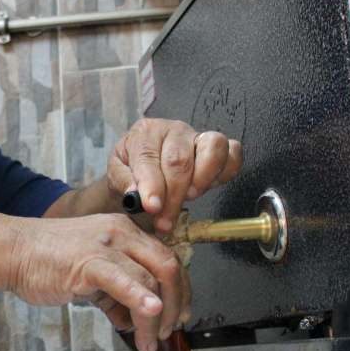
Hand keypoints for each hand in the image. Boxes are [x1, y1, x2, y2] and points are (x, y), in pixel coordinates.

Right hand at [7, 214, 186, 350]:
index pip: (166, 259)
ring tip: (149, 341)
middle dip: (175, 303)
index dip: (178, 290)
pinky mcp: (89, 262)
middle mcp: (122, 233)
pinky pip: (124, 281)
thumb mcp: (89, 274)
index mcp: (124, 232)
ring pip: (150, 279)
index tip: (177, 314)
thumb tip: (131, 318)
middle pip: (168, 267)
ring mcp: (107, 246)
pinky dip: (141, 299)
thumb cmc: (45, 261)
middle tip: (170, 330)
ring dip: (156, 317)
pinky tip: (148, 315)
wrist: (12, 251)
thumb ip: (114, 293)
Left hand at [108, 119, 242, 234]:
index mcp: (144, 133)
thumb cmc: (131, 170)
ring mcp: (198, 135)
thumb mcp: (117, 175)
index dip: (152, 186)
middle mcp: (173, 130)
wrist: (142, 165)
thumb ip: (125, 183)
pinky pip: (233, 152)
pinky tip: (208, 187)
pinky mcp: (217, 146)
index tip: (152, 207)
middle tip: (166, 220)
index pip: (148, 157)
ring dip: (203, 179)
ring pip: (213, 146)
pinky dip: (226, 171)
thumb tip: (136, 195)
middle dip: (174, 195)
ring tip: (190, 197)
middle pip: (180, 160)